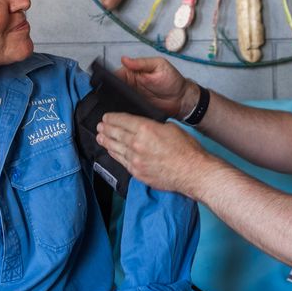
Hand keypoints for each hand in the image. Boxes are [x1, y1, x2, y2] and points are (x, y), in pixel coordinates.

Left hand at [97, 112, 211, 193]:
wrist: (192, 172)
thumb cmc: (187, 150)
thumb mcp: (171, 128)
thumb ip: (154, 126)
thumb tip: (146, 127)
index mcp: (146, 129)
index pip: (123, 121)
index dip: (112, 118)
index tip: (106, 117)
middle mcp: (137, 144)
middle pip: (116, 134)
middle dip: (106, 129)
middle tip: (100, 126)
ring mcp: (135, 160)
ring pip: (115, 148)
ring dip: (106, 141)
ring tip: (100, 137)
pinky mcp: (137, 173)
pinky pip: (121, 162)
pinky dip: (114, 155)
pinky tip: (111, 152)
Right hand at [115, 55, 195, 118]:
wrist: (182, 100)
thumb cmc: (173, 81)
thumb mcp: (159, 66)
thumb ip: (142, 63)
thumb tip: (125, 59)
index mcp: (135, 71)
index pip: (118, 73)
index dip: (112, 77)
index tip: (110, 81)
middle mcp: (132, 84)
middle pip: (115, 86)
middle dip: (113, 89)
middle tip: (114, 92)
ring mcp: (134, 96)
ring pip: (119, 97)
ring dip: (118, 99)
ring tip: (121, 100)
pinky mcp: (137, 107)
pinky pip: (127, 107)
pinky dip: (125, 108)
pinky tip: (126, 108)